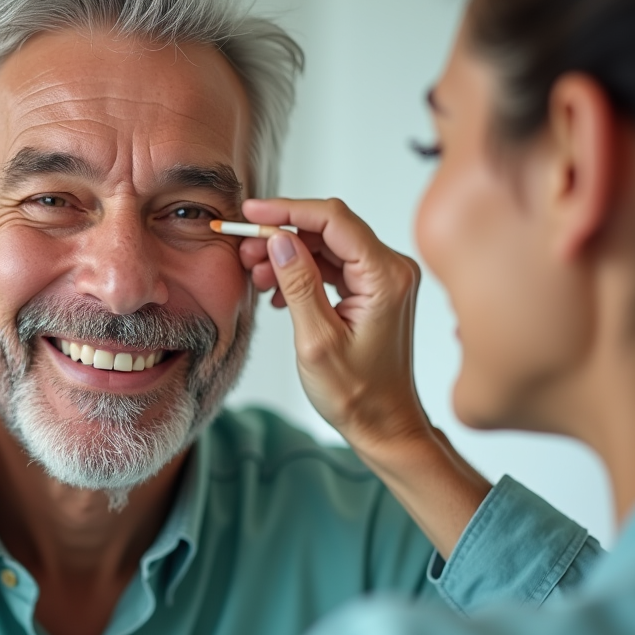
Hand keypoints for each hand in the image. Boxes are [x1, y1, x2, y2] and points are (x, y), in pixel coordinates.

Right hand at [238, 198, 489, 556]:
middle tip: (243, 251)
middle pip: (328, 228)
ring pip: (326, 246)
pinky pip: (331, 265)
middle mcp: (391, 269)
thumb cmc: (357, 394)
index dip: (287, 210)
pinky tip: (276, 292)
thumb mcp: (316, 340)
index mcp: (385, 277)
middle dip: (281, 234)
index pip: (333, 219)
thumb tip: (278, 239)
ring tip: (255, 275)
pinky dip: (300, 271)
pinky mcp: (372, 289)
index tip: (250, 214)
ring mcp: (383, 278)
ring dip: (287, 254)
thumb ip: (298, 284)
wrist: (384, 424)